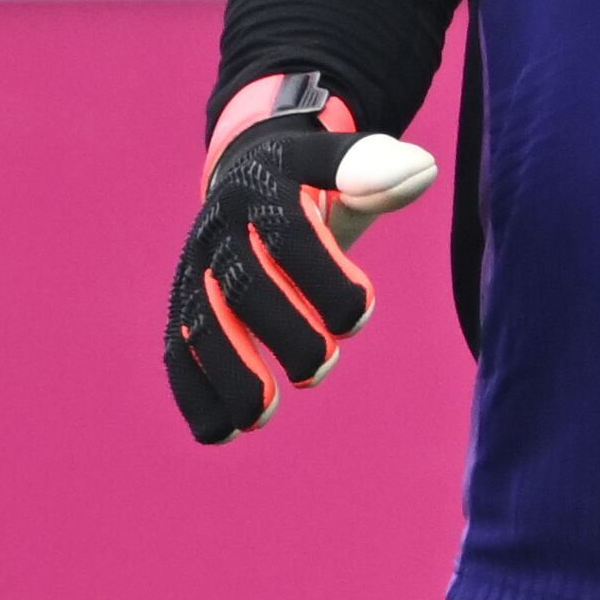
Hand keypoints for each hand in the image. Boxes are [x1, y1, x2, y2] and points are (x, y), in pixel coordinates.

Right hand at [162, 71, 438, 443]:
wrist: (246, 174)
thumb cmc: (310, 183)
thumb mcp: (341, 167)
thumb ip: (379, 172)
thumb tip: (422, 170)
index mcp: (263, 189)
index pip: (288, 231)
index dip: (322, 275)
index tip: (362, 312)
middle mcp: (221, 228)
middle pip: (243, 284)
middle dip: (280, 331)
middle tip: (319, 368)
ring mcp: (196, 269)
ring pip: (201, 324)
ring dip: (229, 373)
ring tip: (262, 416)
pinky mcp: (183, 305)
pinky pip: (177, 350)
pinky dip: (194, 393)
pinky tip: (220, 431)